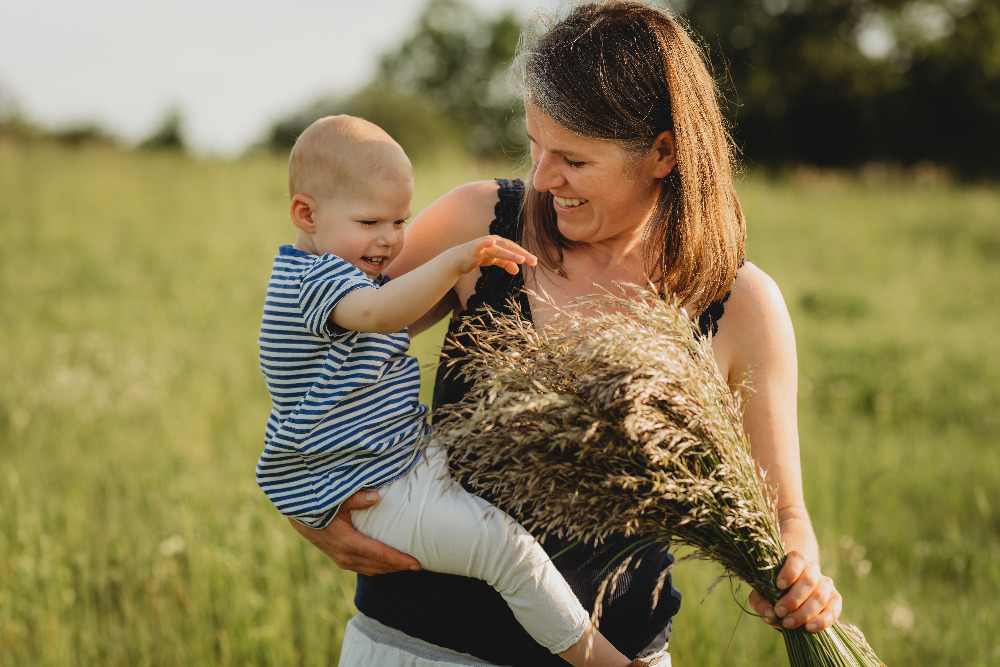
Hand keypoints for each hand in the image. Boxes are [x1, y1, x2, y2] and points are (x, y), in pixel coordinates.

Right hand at [287, 489, 421, 575]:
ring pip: (373, 570)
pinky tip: (390, 563)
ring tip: (410, 565)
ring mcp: (343, 561)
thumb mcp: (336, 499)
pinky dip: (380, 567)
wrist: (299, 518)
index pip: (380, 554)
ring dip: (391, 568)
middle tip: (421, 564)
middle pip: (380, 566)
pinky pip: (365, 568)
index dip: (400, 560)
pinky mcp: (341, 560)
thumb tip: (377, 496)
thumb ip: (356, 498)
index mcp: (348, 543)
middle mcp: (346, 557)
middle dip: (401, 566)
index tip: (418, 564)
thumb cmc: (320, 506)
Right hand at [457, 235, 536, 275]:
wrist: (459, 259)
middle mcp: (494, 241)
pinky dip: (485, 243)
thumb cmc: (478, 257)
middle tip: (533, 262)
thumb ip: (506, 264)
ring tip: (521, 260)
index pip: (515, 249)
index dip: (525, 254)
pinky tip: (491, 242)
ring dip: (510, 254)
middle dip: (522, 255)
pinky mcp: (474, 249)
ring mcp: (484, 244)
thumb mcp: (495, 260)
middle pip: (510, 248)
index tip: (535, 262)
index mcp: (500, 243)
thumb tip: (517, 271)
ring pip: (499, 250)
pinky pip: (480, 245)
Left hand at [749, 551, 841, 631]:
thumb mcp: (760, 596)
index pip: (798, 559)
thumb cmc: (773, 593)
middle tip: (780, 612)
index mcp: (795, 561)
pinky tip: (809, 628)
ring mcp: (826, 584)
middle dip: (794, 599)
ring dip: (804, 612)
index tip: (779, 586)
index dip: (790, 571)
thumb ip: (761, 603)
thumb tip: (771, 614)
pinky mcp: (834, 600)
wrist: (789, 600)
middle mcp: (813, 570)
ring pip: (821, 595)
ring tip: (788, 623)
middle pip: (810, 580)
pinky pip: (833, 609)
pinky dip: (822, 620)